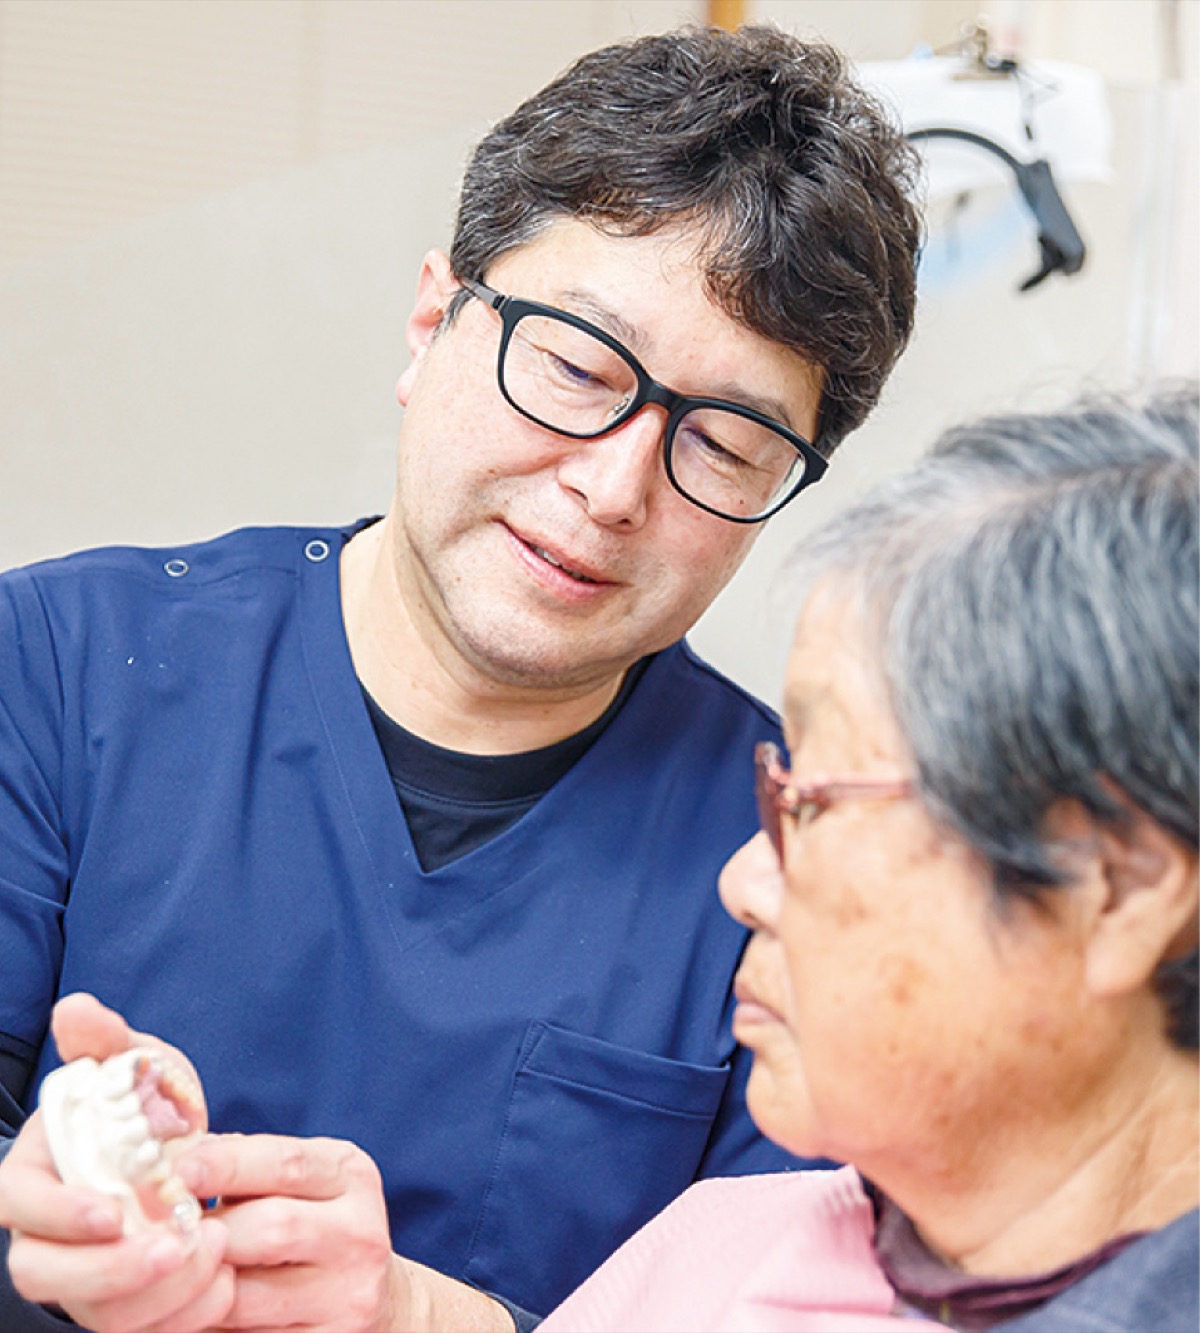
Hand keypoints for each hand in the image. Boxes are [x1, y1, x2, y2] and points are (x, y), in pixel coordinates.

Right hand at [0, 994, 234, 1331]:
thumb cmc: (148, 1103)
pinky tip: (223, 1286)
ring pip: (94, 1311)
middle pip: (43, 1274)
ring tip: (212, 1255)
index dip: (54, 1214)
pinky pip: (138, 1331)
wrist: (188, 1150)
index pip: (14, 1203)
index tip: (111, 1213)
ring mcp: (82, 1275)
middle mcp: (49, 1232)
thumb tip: (77, 1009)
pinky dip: (181, 1317)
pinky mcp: (121, 1305)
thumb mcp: (135, 1063)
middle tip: (171, 1248)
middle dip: (107, 1271)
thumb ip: (105, 1041)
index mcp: (39, 1170)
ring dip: (154, 1295)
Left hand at [177, 1134, 513, 1331]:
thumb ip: (248, 1165)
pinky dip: (202, 1326)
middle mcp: (360, 1235)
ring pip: (245, 1297)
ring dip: (190, 1287)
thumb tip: (171, 1154)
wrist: (370, 1295)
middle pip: (271, 1229)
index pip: (287, 1164)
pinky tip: (181, 1311)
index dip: (224, 1164)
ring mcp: (347, 1298)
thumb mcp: (300, 1180)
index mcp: (352, 1177)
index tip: (173, 1167)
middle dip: (205, 1232)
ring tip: (157, 1274)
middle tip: (156, 1231)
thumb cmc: (311, 1224)